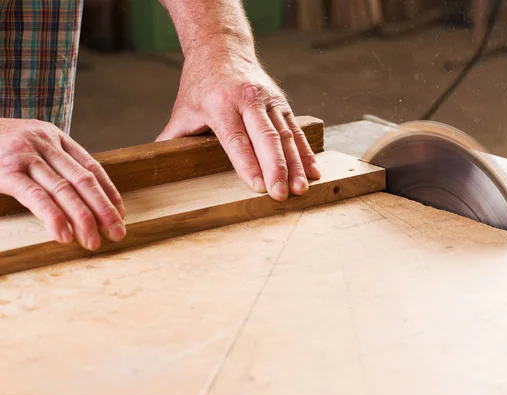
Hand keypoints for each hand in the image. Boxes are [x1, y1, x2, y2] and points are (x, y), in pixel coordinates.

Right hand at [0, 119, 125, 249]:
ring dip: (84, 218)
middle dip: (104, 209)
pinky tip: (64, 235)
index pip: (93, 167)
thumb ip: (53, 162)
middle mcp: (45, 144)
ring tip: (94, 241)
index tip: (121, 213)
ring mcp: (26, 157)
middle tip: (119, 233)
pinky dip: (53, 216)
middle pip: (84, 180)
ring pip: (64, 189)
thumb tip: (80, 196)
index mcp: (56, 138)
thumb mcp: (30, 143)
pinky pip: (35, 196)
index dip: (109, 192)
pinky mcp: (6, 172)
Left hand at [156, 53, 320, 200]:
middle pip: (266, 138)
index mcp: (220, 104)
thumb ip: (173, 139)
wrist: (221, 48)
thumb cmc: (200, 84)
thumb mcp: (183, 109)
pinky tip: (312, 171)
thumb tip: (155, 165)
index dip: (248, 164)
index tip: (258, 187)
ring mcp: (268, 100)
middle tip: (281, 194)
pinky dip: (305, 151)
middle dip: (276, 168)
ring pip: (286, 135)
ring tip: (301, 188)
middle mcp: (247, 100)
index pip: (236, 140)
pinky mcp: (281, 102)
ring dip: (296, 164)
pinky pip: (296, 129)